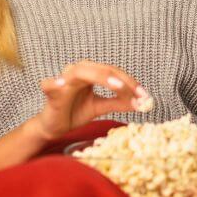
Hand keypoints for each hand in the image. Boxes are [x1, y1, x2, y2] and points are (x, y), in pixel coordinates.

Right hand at [28, 61, 150, 142]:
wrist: (54, 127)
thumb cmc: (75, 112)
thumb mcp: (100, 107)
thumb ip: (118, 103)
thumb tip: (141, 103)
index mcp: (90, 73)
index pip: (113, 72)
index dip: (131, 83)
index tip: (145, 96)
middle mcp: (78, 72)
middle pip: (102, 69)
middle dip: (122, 80)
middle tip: (137, 93)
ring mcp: (63, 80)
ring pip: (81, 72)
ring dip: (100, 77)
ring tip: (117, 86)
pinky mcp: (51, 92)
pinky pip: (50, 85)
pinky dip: (55, 83)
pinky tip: (61, 84)